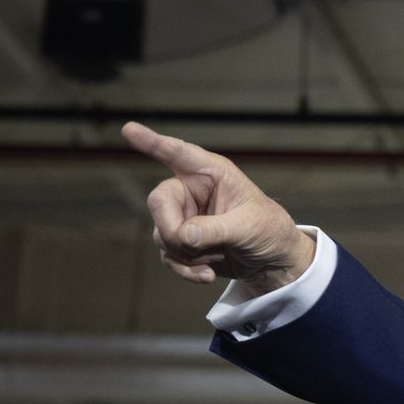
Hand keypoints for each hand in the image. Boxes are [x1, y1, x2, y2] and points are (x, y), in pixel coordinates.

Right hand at [122, 121, 314, 296]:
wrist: (274, 262)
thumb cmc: (270, 231)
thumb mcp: (249, 228)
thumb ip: (216, 230)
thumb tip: (183, 236)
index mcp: (212, 173)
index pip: (179, 154)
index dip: (152, 142)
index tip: (129, 129)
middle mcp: (192, 190)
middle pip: (159, 201)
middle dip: (173, 230)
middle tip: (192, 246)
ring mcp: (184, 216)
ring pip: (162, 233)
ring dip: (187, 253)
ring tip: (219, 254)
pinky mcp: (182, 242)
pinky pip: (168, 255)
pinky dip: (185, 269)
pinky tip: (207, 274)